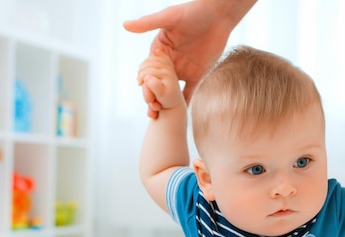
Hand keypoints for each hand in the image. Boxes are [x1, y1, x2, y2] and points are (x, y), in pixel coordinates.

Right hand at [124, 1, 253, 116]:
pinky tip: (180, 115)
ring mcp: (183, 69)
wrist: (219, 15)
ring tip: (159, 116)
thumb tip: (125, 25)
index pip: (149, 69)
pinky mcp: (198, 74)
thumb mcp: (170, 17)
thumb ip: (149, 23)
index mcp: (160, 49)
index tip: (144, 91)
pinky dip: (184, 102)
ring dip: (165, 103)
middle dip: (153, 96)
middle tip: (151, 109)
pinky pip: (189, 91)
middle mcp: (170, 61)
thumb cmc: (194, 11)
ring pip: (171, 90)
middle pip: (158, 83)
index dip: (145, 81)